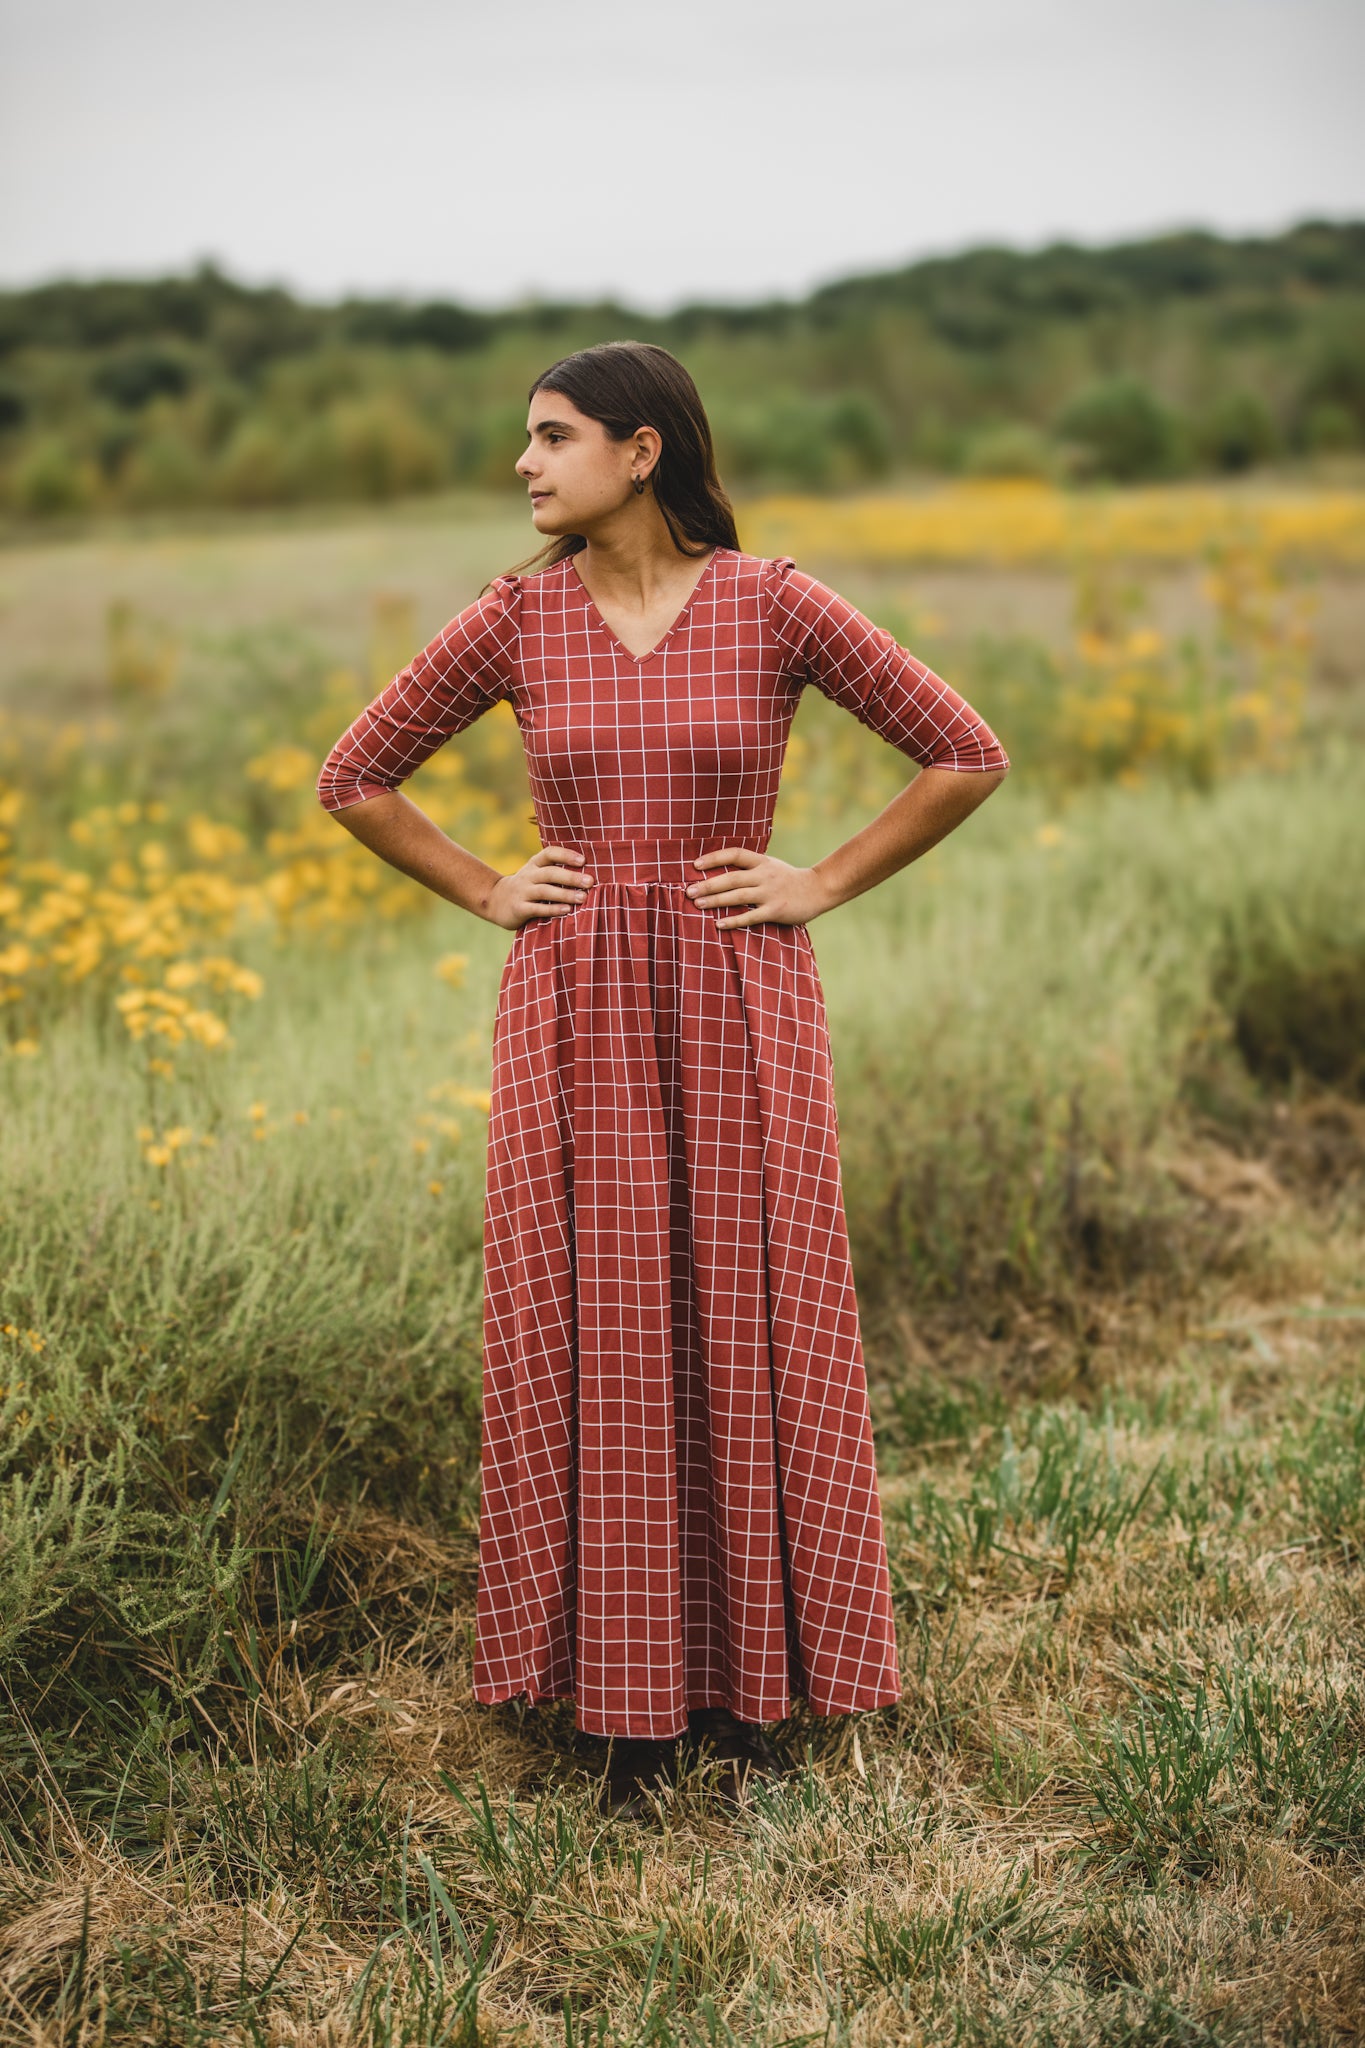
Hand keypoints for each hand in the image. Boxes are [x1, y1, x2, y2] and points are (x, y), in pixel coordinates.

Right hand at [484, 846, 593, 929]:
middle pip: (550, 873)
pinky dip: (552, 909)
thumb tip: (589, 871)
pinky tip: (566, 910)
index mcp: (535, 864)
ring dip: (565, 894)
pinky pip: (537, 908)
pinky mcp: (519, 908)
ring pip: (545, 891)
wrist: (495, 900)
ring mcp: (522, 892)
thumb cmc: (527, 886)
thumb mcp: (536, 873)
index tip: (583, 860)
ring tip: (583, 898)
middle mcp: (528, 875)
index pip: (550, 853)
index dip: (566, 855)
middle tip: (590, 882)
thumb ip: (556, 871)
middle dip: (571, 877)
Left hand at [684, 848, 833, 929]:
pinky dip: (733, 920)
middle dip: (708, 885)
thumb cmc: (789, 879)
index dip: (714, 858)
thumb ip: (750, 867)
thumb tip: (720, 870)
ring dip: (716, 901)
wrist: (818, 889)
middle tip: (689, 891)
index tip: (695, 865)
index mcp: (762, 862)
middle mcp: (764, 875)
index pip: (734, 854)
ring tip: (697, 905)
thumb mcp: (770, 866)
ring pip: (738, 896)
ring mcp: (770, 893)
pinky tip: (719, 924)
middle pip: (731, 878)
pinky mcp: (776, 910)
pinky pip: (751, 916)